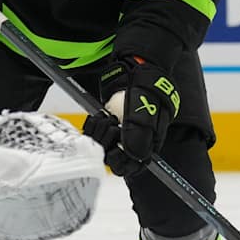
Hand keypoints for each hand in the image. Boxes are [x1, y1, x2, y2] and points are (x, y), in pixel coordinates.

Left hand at [84, 56, 178, 176]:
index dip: (119, 160)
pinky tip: (100, 114)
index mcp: (144, 147)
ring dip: (100, 132)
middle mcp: (130, 143)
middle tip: (114, 126)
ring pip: (100, 146)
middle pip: (110, 158)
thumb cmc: (147, 93)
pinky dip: (93, 124)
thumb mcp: (146, 116)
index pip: (128, 167)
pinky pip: (93, 132)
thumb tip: (132, 156)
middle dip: (108, 142)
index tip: (116, 148)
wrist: (136, 71)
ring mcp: (117, 133)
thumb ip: (140, 137)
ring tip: (108, 117)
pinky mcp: (106, 123)